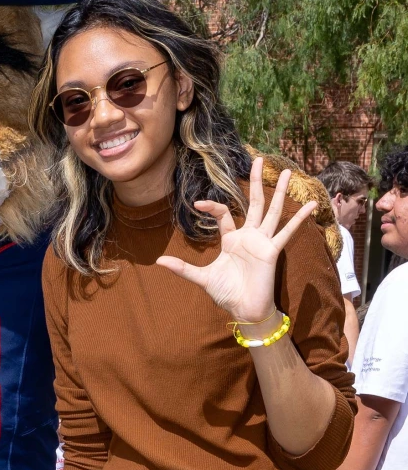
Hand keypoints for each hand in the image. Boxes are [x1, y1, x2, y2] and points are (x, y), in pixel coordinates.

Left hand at [155, 156, 315, 326]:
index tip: (198, 203)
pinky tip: (311, 204)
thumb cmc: (227, 294)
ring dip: (279, 191)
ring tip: (286, 171)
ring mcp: (262, 241)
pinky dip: (299, 218)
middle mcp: (249, 236)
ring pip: (272, 211)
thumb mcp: (202, 278)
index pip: (224, 214)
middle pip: (254, 203)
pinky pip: (288, 231)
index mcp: (231, 240)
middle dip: (255, 182)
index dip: (213, 206)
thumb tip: (159, 261)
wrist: (243, 310)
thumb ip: (183, 268)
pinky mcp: (272, 250)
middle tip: (258, 160)